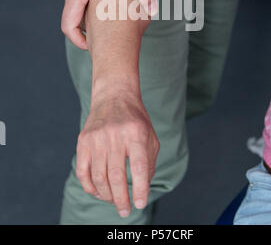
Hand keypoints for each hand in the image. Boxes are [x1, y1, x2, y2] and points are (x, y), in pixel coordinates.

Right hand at [60, 0, 154, 48]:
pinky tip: (109, 4)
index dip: (79, 42)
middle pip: (73, 20)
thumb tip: (153, 9)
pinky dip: (91, 6)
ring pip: (77, 8)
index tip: (93, 48)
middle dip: (89, 32)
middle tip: (107, 39)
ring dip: (91, 18)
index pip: (68, 27)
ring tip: (111, 22)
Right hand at [75, 91, 159, 217]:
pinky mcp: (83, 141)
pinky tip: (99, 192)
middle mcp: (115, 135)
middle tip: (125, 211)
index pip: (138, 166)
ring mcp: (96, 137)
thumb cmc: (135, 120)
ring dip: (107, 196)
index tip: (140, 203)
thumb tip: (141, 188)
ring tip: (114, 201)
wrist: (114, 96)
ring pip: (99, 177)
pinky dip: (90, 187)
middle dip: (121, 199)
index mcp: (136, 133)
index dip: (140, 188)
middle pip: (116, 176)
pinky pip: (83, 172)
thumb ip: (148, 162)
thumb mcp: (150, 136)